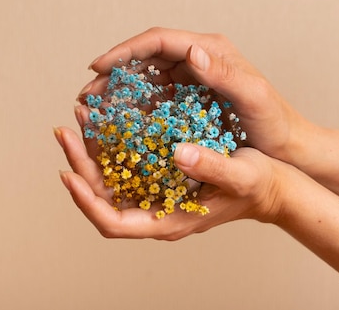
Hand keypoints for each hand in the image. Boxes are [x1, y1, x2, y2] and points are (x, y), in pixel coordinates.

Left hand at [54, 125, 284, 239]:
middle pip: (103, 198)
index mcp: (169, 221)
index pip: (114, 222)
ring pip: (111, 182)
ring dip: (92, 152)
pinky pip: (128, 167)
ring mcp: (157, 196)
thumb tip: (178, 151)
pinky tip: (109, 119)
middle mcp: (157, 212)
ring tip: (82, 116)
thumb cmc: (260, 186)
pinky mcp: (162, 179)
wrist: (273, 186)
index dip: (87, 201)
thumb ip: (213, 166)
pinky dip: (113, 145)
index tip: (69, 173)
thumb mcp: (242, 175)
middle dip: (80, 166)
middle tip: (65, 129)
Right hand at [80, 27, 310, 162]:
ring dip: (120, 92)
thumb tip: (192, 50)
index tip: (98, 67)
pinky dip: (135, 107)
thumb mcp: (254, 98)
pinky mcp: (191, 100)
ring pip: (147, 78)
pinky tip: (118, 123)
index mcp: (211, 50)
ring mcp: (194, 80)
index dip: (125, 51)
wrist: (289, 148)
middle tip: (87, 94)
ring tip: (94, 109)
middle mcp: (199, 59)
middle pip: (147, 58)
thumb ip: (224, 74)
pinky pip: (156, 99)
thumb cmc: (276, 123)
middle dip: (114, 73)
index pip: (159, 40)